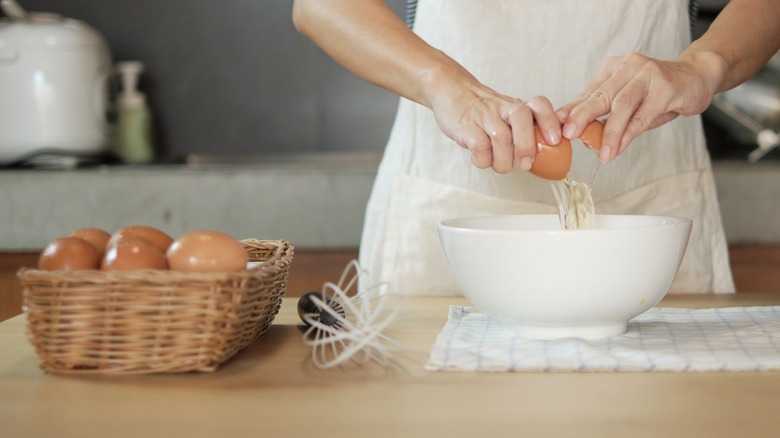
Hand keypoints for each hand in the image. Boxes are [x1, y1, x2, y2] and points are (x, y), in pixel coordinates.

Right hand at [427, 74, 561, 173]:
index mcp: (516, 106)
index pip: (539, 105)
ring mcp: (484, 116)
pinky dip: (483, 160)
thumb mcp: (506, 115)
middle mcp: (502, 108)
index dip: (550, 122)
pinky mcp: (466, 126)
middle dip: (527, 145)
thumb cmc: (483, 111)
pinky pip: (479, 146)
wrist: (451, 91)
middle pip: (521, 118)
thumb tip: (543, 160)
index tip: (555, 141)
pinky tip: (482, 159)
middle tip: (526, 164)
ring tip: (500, 166)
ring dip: (503, 160)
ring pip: (501, 137)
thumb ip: (523, 132)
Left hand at [556, 52, 720, 162]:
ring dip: (609, 132)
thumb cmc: (657, 92)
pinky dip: (629, 133)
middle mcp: (627, 67)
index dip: (572, 110)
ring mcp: (647, 75)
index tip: (556, 126)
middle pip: (601, 95)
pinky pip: (643, 115)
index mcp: (613, 69)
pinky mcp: (665, 87)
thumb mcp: (627, 98)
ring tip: (601, 154)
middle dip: (582, 116)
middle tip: (568, 135)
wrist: (697, 76)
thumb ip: (605, 113)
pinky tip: (620, 147)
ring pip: (622, 106)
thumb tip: (578, 133)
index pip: (588, 92)